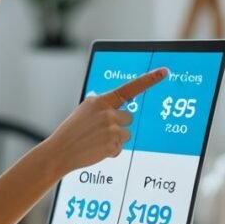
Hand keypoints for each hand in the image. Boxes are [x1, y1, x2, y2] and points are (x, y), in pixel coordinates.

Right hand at [44, 67, 168, 175]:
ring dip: (115, 139)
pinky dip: (110, 151)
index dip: (149, 79)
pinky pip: (119, 148)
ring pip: (126, 134)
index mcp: (100, 101)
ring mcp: (111, 129)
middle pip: (129, 118)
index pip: (129, 88)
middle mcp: (108, 113)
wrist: (60, 151)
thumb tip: (118, 108)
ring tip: (96, 141)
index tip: (164, 72)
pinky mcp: (113, 145)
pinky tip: (96, 150)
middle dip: (118, 125)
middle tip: (100, 131)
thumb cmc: (72, 131)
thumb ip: (102, 106)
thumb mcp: (84, 111)